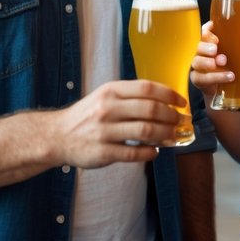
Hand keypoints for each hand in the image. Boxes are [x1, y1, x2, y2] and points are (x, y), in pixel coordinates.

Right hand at [52, 80, 182, 167]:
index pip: (147, 88)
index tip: (181, 101)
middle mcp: (107, 108)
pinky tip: (155, 151)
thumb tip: (165, 100)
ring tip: (172, 137)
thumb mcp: (105, 96)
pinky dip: (149, 152)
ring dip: (165, 134)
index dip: (169, 94)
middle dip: (171, 116)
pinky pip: (134, 152)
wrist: (57, 136)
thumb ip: (130, 96)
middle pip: (150, 109)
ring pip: (146, 130)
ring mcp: (104, 131)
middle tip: (180, 121)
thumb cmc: (87, 115)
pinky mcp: (102, 152)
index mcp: (111, 91)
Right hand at [189, 21, 233, 103]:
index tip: (216, 39)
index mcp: (203, 42)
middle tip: (214, 50)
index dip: (206, 34)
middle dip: (204, 47)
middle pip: (195, 47)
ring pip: (197, 62)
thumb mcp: (225, 48)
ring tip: (223, 62)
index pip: (201, 34)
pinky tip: (230, 76)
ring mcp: (195, 67)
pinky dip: (217, 77)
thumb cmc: (222, 63)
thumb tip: (213, 24)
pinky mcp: (197, 79)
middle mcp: (196, 53)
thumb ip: (221, 36)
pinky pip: (203, 78)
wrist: (220, 84)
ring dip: (208, 62)